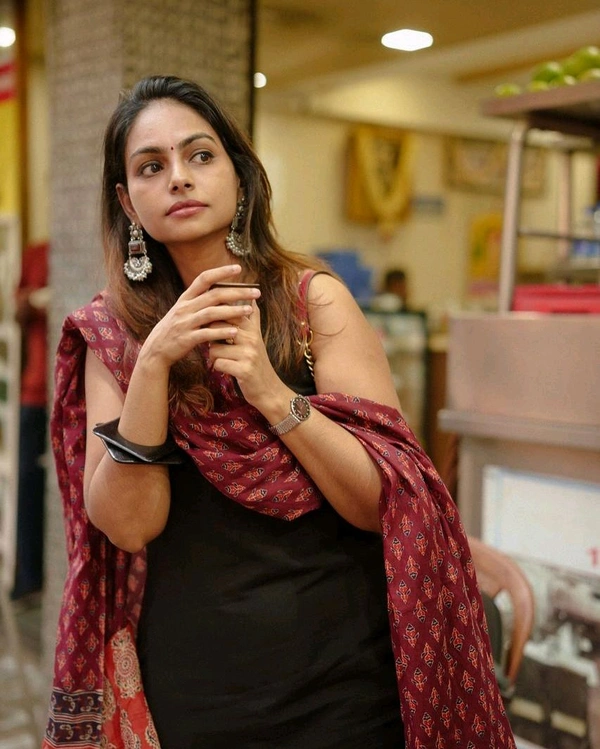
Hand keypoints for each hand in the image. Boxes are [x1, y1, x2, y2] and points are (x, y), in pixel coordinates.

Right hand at [139, 264, 260, 369]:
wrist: (155, 350)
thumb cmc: (174, 329)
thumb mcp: (183, 311)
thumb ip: (199, 301)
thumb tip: (222, 293)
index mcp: (185, 298)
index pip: (204, 278)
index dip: (221, 272)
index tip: (238, 268)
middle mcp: (185, 308)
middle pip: (214, 295)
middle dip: (237, 293)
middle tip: (256, 292)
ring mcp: (185, 323)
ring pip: (212, 313)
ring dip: (233, 311)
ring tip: (250, 310)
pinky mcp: (187, 339)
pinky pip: (207, 334)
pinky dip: (222, 332)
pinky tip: (236, 331)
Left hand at [207, 299, 288, 410]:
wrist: (269, 389)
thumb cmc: (257, 363)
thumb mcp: (257, 338)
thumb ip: (253, 319)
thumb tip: (253, 298)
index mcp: (252, 329)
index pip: (228, 311)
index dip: (216, 316)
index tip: (212, 323)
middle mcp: (252, 338)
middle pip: (217, 327)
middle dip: (211, 336)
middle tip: (218, 344)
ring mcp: (248, 354)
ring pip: (214, 348)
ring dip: (214, 356)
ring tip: (224, 360)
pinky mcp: (244, 370)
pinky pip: (218, 363)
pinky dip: (218, 368)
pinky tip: (227, 369)